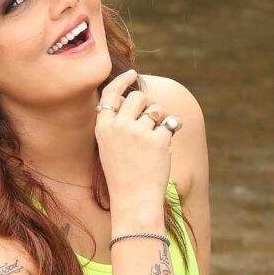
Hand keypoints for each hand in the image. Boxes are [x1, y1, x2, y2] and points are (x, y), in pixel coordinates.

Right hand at [94, 69, 177, 217]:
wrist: (133, 200)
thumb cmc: (122, 175)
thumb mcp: (109, 147)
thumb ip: (117, 123)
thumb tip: (136, 97)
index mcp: (103, 127)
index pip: (110, 94)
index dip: (122, 81)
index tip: (133, 74)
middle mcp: (119, 126)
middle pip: (138, 97)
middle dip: (147, 103)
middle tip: (151, 116)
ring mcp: (138, 132)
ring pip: (155, 109)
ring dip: (160, 118)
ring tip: (156, 138)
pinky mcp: (158, 139)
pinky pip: (169, 125)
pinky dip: (170, 133)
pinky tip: (163, 149)